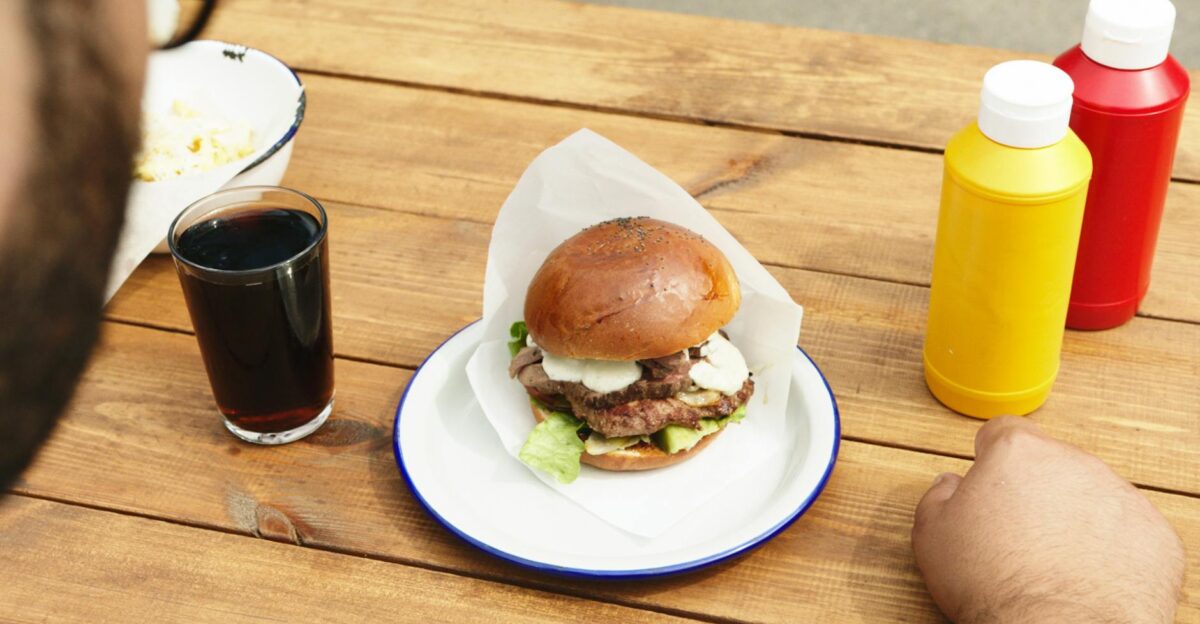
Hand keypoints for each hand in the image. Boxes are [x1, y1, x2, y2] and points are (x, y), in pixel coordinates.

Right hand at [912, 416, 1184, 622]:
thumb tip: (949, 486)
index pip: (1003, 432)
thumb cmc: (994, 585)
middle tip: (1016, 536)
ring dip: (1075, 519)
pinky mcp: (1154, 534)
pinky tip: (1087, 577)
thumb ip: (938, 497)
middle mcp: (1074, 463)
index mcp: (1019, 453)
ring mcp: (1120, 497)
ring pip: (1092, 497)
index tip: (991, 483)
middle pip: (1050, 465)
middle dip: (1035, 493)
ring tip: (1053, 563)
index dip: (992, 458)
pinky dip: (1111, 550)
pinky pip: (1128, 532)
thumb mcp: (932, 536)